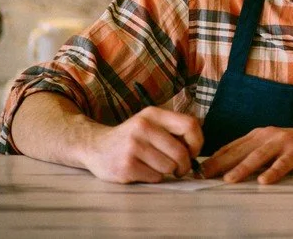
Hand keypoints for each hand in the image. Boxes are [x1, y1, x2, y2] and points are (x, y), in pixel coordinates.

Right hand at [81, 106, 203, 183]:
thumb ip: (173, 129)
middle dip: (184, 165)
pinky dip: (153, 178)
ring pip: (169, 167)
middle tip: (179, 169)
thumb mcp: (150, 123)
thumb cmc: (132, 137)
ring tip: (155, 166)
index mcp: (153, 114)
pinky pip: (155, 178)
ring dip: (167, 172)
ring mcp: (132, 147)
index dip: (197, 142)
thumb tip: (198, 146)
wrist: (95, 146)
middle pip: (181, 152)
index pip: (190, 125)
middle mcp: (142, 127)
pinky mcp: (125, 166)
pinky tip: (142, 170)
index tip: (193, 152)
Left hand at [200, 126, 292, 184]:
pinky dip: (273, 172)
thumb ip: (256, 153)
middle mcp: (270, 135)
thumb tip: (230, 167)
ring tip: (228, 179)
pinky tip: (264, 181)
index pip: (233, 146)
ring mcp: (284, 142)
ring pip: (258, 156)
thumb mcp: (275, 146)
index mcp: (261, 134)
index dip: (215, 157)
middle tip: (203, 176)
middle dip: (220, 163)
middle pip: (241, 150)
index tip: (199, 170)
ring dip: (242, 167)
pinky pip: (283, 164)